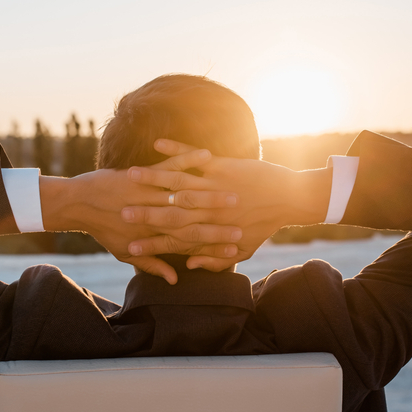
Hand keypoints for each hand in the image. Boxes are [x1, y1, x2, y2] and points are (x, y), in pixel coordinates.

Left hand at [40, 148, 242, 283]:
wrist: (78, 204)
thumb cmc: (103, 229)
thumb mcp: (126, 252)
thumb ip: (152, 265)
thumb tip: (174, 279)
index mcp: (154, 234)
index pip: (190, 241)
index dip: (215, 244)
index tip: (236, 245)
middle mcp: (155, 213)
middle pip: (194, 217)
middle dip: (221, 218)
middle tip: (244, 220)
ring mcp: (150, 191)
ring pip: (185, 191)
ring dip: (211, 189)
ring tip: (235, 188)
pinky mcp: (144, 174)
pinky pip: (170, 164)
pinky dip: (187, 158)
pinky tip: (206, 153)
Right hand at [121, 139, 331, 270]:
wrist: (292, 198)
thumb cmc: (265, 224)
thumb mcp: (243, 250)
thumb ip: (215, 261)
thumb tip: (189, 268)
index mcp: (212, 231)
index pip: (175, 241)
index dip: (151, 246)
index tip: (129, 247)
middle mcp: (209, 210)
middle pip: (169, 213)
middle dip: (142, 214)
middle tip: (120, 214)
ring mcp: (214, 185)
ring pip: (177, 184)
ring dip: (151, 179)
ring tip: (128, 176)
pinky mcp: (221, 165)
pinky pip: (193, 157)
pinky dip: (175, 149)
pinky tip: (157, 143)